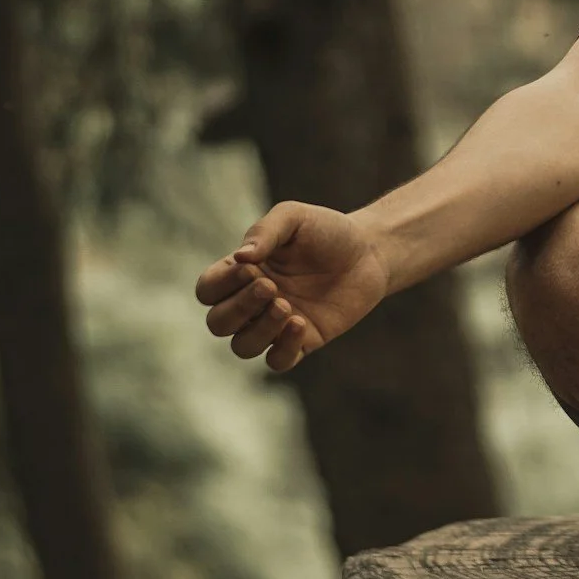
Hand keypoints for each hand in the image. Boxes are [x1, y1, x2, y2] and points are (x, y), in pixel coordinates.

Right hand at [194, 202, 392, 371]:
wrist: (370, 251)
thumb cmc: (327, 231)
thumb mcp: (294, 218)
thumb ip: (264, 232)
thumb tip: (240, 258)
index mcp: (242, 273)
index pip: (207, 291)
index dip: (221, 285)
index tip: (251, 267)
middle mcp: (253, 302)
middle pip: (218, 323)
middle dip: (238, 308)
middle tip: (270, 287)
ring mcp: (276, 324)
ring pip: (243, 347)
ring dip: (259, 330)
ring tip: (286, 306)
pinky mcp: (303, 341)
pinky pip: (278, 361)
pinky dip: (283, 348)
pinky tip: (301, 324)